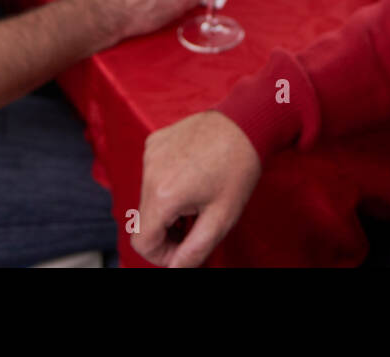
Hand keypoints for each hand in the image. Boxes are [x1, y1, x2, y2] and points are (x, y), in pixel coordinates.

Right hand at [132, 111, 261, 267]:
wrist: (246, 122)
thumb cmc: (238, 169)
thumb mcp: (221, 218)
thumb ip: (193, 251)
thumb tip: (175, 269)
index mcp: (163, 195)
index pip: (142, 242)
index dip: (162, 255)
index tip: (185, 248)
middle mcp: (149, 172)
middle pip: (144, 220)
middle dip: (167, 231)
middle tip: (197, 223)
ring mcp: (150, 153)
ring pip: (147, 197)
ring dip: (167, 207)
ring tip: (197, 198)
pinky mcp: (155, 141)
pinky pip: (152, 173)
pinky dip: (167, 183)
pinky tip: (192, 175)